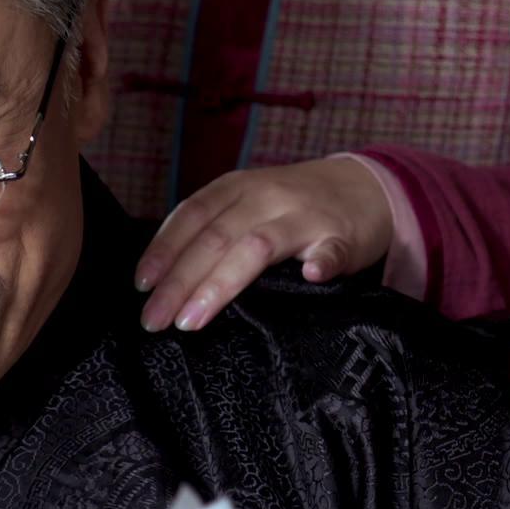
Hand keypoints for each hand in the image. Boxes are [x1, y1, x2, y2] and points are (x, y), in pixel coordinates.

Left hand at [136, 157, 394, 331]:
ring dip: (222, 283)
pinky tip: (313, 276)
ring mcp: (306, 216)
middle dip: (179, 281)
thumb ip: (213, 229)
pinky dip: (322, 262)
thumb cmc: (295, 206)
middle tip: (155, 320)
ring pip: (258, 246)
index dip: (163, 250)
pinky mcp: (343, 237)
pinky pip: (333, 250)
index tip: (142, 286)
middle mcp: (266, 196)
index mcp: (238, 188)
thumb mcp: (249, 203)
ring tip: (193, 319)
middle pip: (215, 237)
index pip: (191, 216)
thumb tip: (162, 279)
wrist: (367, 188)